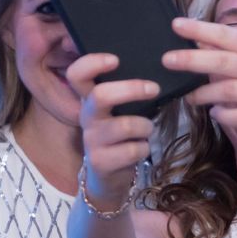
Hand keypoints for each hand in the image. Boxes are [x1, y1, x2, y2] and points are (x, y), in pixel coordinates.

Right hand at [68, 52, 158, 207]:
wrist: (108, 178)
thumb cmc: (120, 136)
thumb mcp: (119, 111)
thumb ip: (128, 92)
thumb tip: (159, 68)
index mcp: (89, 99)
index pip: (77, 74)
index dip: (92, 63)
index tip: (115, 59)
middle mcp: (86, 117)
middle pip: (101, 95)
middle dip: (131, 89)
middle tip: (153, 88)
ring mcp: (91, 140)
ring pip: (124, 125)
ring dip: (145, 126)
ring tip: (147, 129)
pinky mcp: (101, 162)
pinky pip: (133, 150)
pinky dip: (144, 148)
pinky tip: (141, 149)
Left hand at [163, 18, 236, 143]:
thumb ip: (234, 52)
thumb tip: (198, 42)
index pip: (228, 36)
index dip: (201, 30)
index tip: (176, 25)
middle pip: (224, 62)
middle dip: (193, 60)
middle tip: (167, 60)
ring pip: (228, 91)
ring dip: (204, 94)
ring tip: (190, 97)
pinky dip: (222, 114)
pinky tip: (215, 112)